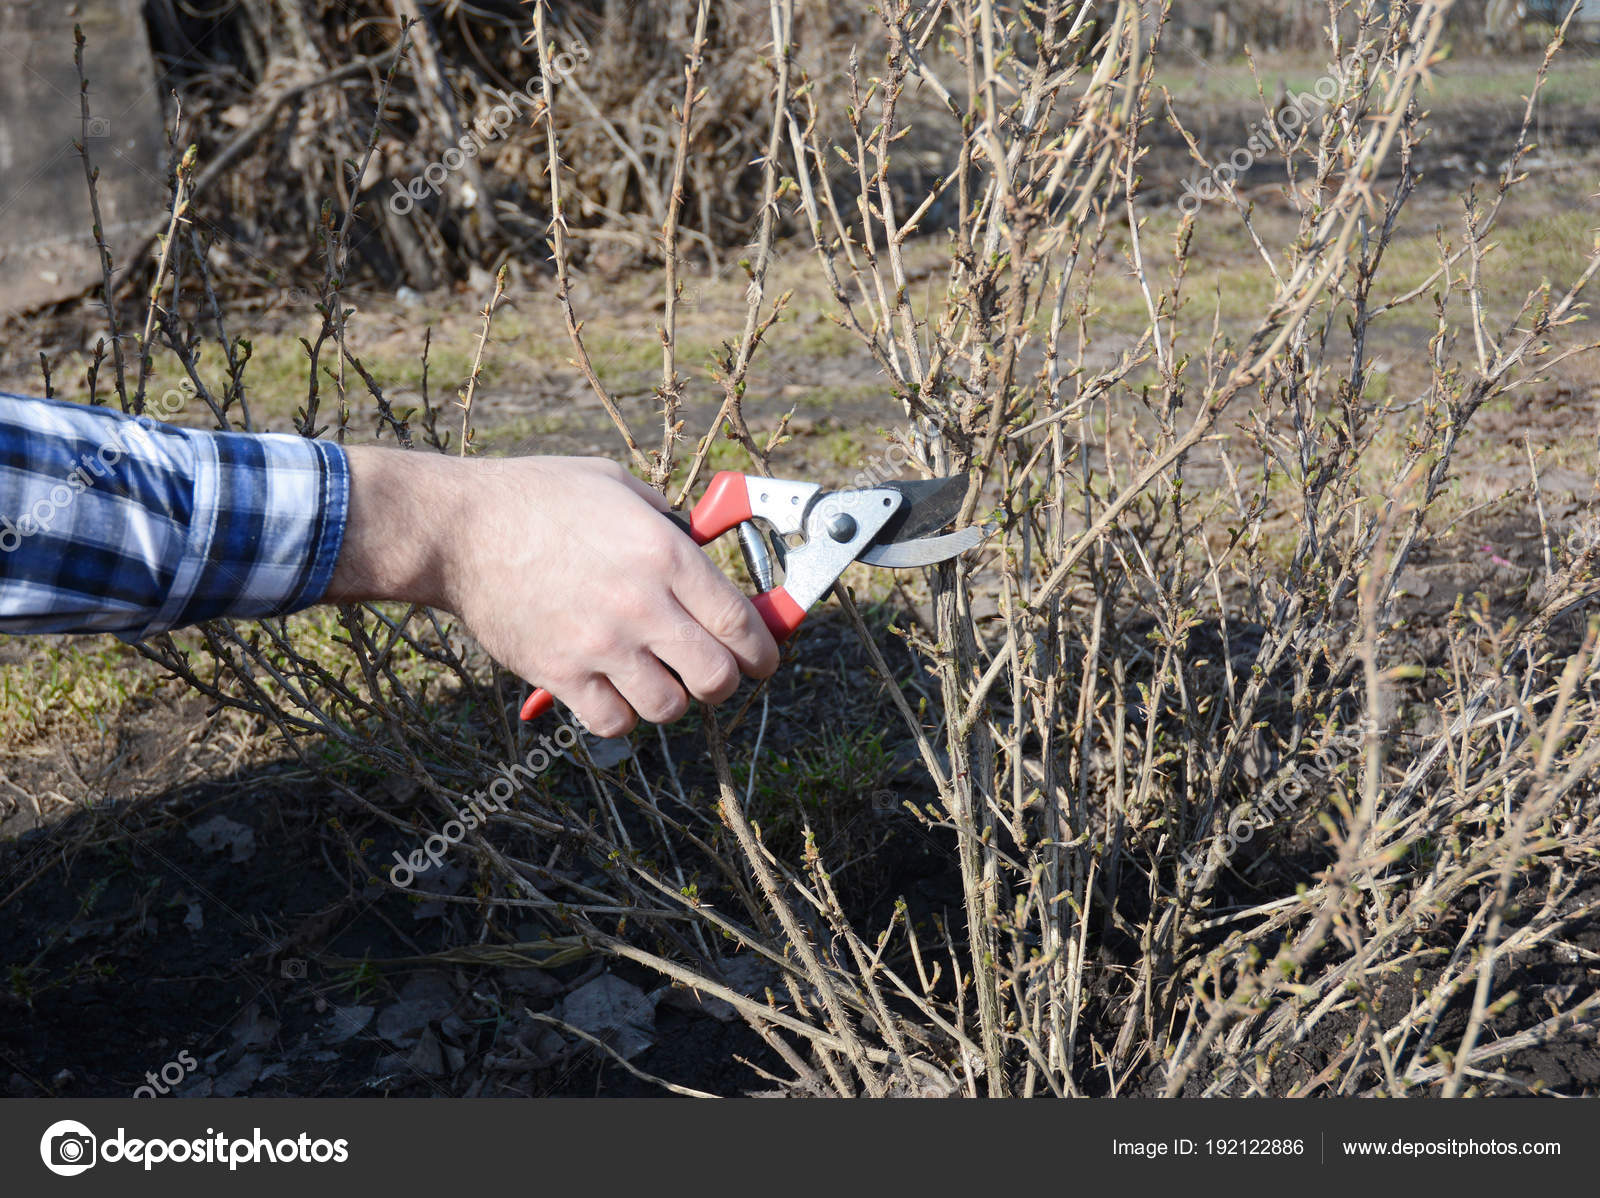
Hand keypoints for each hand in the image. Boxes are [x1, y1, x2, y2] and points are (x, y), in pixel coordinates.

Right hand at [326, 449, 778, 735]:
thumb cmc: (537, 498)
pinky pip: (613, 721)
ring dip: (672, 700)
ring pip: (669, 707)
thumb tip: (700, 547)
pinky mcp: (559, 672)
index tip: (763, 658)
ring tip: (659, 681)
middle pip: (717, 676)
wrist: (458, 528)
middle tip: (714, 675)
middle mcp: (641, 604)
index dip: (762, 650)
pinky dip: (621, 716)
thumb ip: (667, 520)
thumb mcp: (617, 486)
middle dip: (724, 682)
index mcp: (665, 554)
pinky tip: (614, 693)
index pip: (741, 623)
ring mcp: (600, 644)